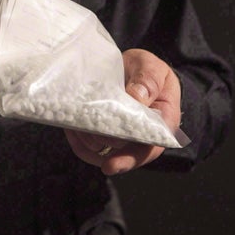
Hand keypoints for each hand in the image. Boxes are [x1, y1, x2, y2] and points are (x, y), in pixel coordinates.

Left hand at [64, 48, 181, 174]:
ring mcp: (123, 136)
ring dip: (87, 144)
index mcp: (162, 123)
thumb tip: (137, 97)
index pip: (149, 148)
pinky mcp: (105, 132)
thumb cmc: (148, 70)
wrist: (133, 68)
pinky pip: (89, 145)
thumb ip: (149, 80)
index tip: (111, 165)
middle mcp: (143, 136)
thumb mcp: (152, 68)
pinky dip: (79, 140)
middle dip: (102, 149)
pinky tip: (72, 129)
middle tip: (85, 134)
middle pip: (122, 153)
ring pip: (103, 152)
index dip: (129, 159)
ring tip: (75, 128)